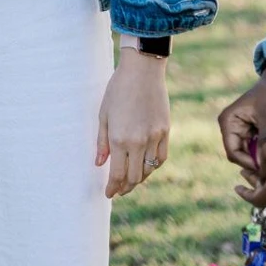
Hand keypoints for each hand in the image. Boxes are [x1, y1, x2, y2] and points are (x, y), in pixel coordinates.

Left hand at [96, 48, 169, 196]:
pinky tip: (147, 167)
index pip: (117, 174)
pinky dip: (153, 166)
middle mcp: (138, 142)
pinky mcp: (165, 132)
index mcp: (119, 139)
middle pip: (134, 177)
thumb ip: (102, 142)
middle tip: (118, 190)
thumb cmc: (117, 90)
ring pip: (148, 170)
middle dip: (125, 187)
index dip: (113, 187)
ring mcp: (154, 138)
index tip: (108, 194)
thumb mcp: (103, 115)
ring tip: (131, 181)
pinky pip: (161, 158)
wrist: (142, 71)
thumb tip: (100, 164)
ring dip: (139, 179)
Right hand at [217, 63, 265, 180]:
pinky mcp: (246, 131)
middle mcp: (229, 126)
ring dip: (256, 159)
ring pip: (244, 153)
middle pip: (237, 154)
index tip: (264, 168)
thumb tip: (262, 164)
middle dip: (251, 163)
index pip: (232, 151)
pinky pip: (251, 148)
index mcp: (228, 121)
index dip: (246, 162)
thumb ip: (264, 141)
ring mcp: (237, 129)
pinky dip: (260, 153)